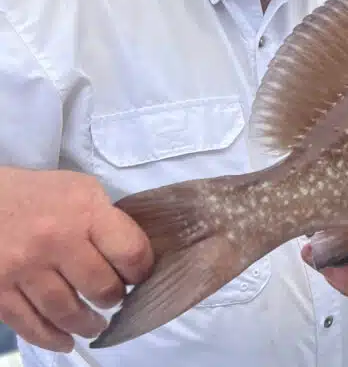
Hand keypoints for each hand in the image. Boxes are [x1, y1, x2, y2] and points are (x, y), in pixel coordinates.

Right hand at [0, 168, 153, 351]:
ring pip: (67, 312)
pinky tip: (65, 340)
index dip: (140, 270)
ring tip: (95, 325)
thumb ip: (107, 221)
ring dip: (87, 324)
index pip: (130, 253)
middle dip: (113, 298)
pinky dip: (51, 338)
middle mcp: (55, 240)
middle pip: (100, 288)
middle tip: (112, 298)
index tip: (137, 276)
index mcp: (84, 211)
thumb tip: (130, 257)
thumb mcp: (81, 190)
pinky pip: (30, 324)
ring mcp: (24, 268)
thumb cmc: (38, 194)